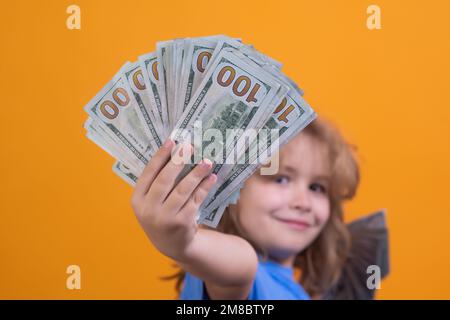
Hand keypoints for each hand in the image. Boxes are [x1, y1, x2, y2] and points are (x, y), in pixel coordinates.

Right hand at [131, 139, 216, 261]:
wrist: (171, 245)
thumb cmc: (161, 214)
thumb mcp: (150, 202)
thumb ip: (157, 182)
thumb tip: (175, 151)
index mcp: (137, 200)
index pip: (148, 173)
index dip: (160, 156)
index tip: (172, 140)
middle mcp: (148, 210)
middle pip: (164, 180)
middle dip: (178, 161)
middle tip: (189, 146)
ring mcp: (165, 218)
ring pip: (182, 190)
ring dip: (196, 174)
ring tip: (207, 161)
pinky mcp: (182, 223)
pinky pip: (195, 201)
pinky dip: (204, 188)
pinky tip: (211, 178)